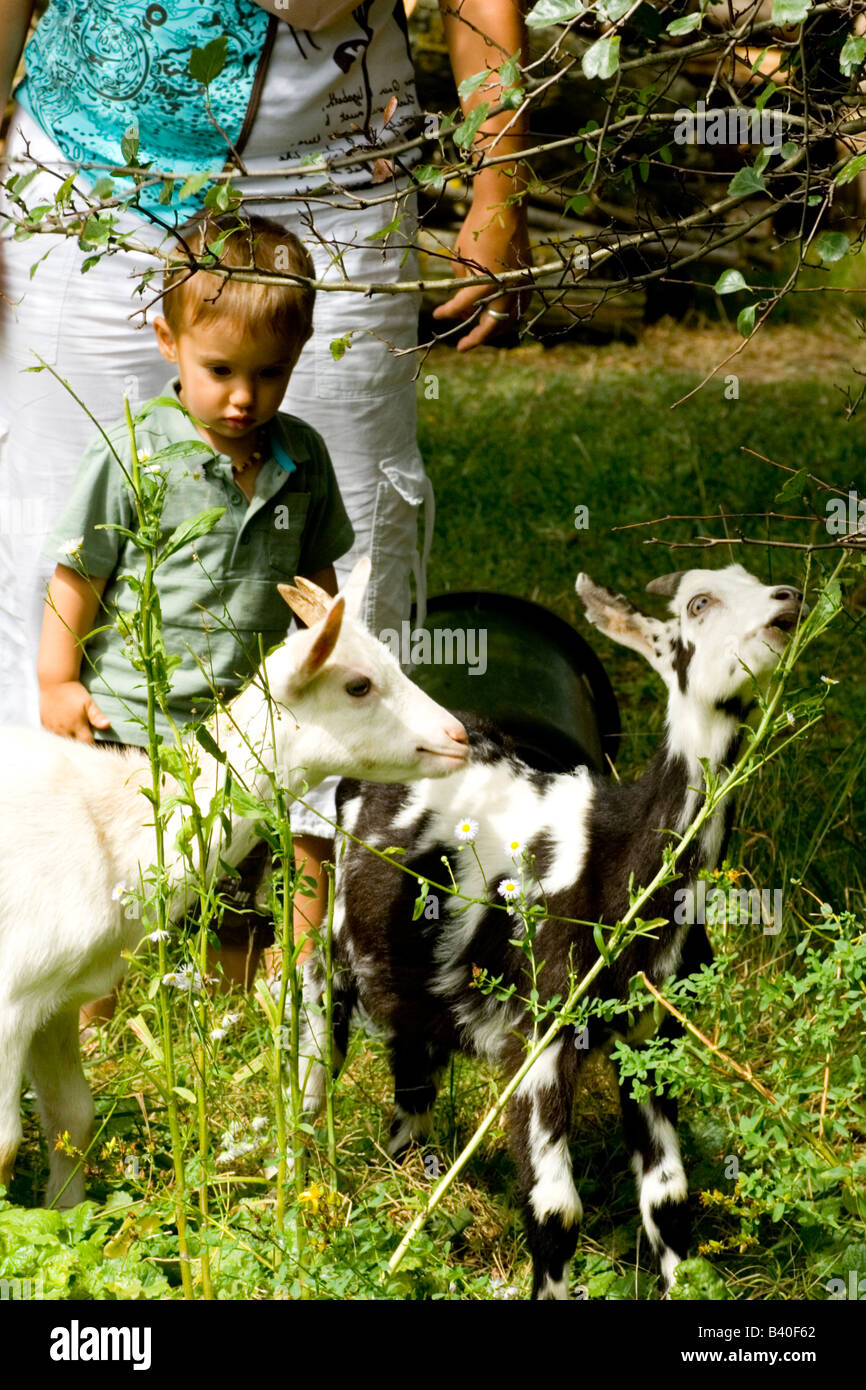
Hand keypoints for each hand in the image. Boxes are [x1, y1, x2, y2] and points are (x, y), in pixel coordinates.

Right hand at [40, 681, 109, 741]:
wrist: (54, 681)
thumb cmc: (74, 691)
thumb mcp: (88, 702)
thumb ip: (97, 716)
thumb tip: (107, 725)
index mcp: (77, 725)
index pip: (86, 743)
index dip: (91, 744)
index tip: (93, 741)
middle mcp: (63, 729)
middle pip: (73, 744)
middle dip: (79, 743)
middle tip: (82, 739)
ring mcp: (52, 727)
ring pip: (61, 741)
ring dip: (67, 740)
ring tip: (71, 735)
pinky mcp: (44, 723)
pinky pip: (50, 735)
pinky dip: (56, 735)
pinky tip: (60, 730)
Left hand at [433, 187, 530, 351]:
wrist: (504, 206)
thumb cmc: (478, 228)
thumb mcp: (461, 257)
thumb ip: (461, 283)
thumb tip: (463, 304)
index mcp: (485, 282)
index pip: (462, 306)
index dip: (447, 313)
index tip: (436, 315)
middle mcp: (506, 288)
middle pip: (491, 326)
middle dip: (476, 338)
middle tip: (462, 346)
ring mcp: (521, 284)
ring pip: (509, 320)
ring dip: (494, 329)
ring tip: (479, 333)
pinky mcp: (528, 277)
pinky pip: (520, 306)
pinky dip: (509, 315)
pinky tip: (497, 316)